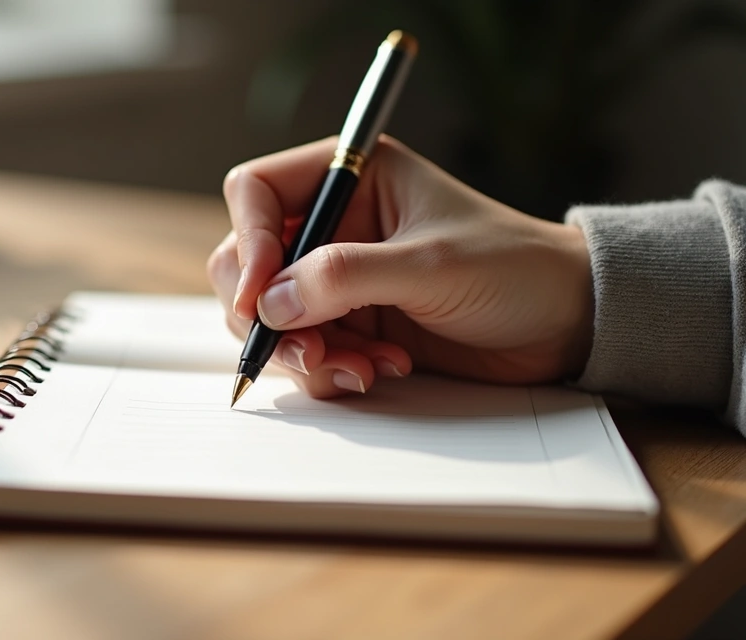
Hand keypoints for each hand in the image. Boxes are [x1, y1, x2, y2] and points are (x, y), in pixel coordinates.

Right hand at [207, 135, 593, 397]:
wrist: (567, 323)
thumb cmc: (515, 269)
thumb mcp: (430, 265)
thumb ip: (346, 278)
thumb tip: (271, 304)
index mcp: (350, 178)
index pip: (255, 192)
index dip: (249, 242)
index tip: (262, 297)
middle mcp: (333, 224)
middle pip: (247, 262)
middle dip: (269, 313)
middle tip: (305, 349)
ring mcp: (337, 279)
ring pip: (269, 315)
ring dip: (304, 351)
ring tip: (360, 368)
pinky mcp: (350, 324)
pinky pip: (305, 350)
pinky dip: (332, 369)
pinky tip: (383, 369)